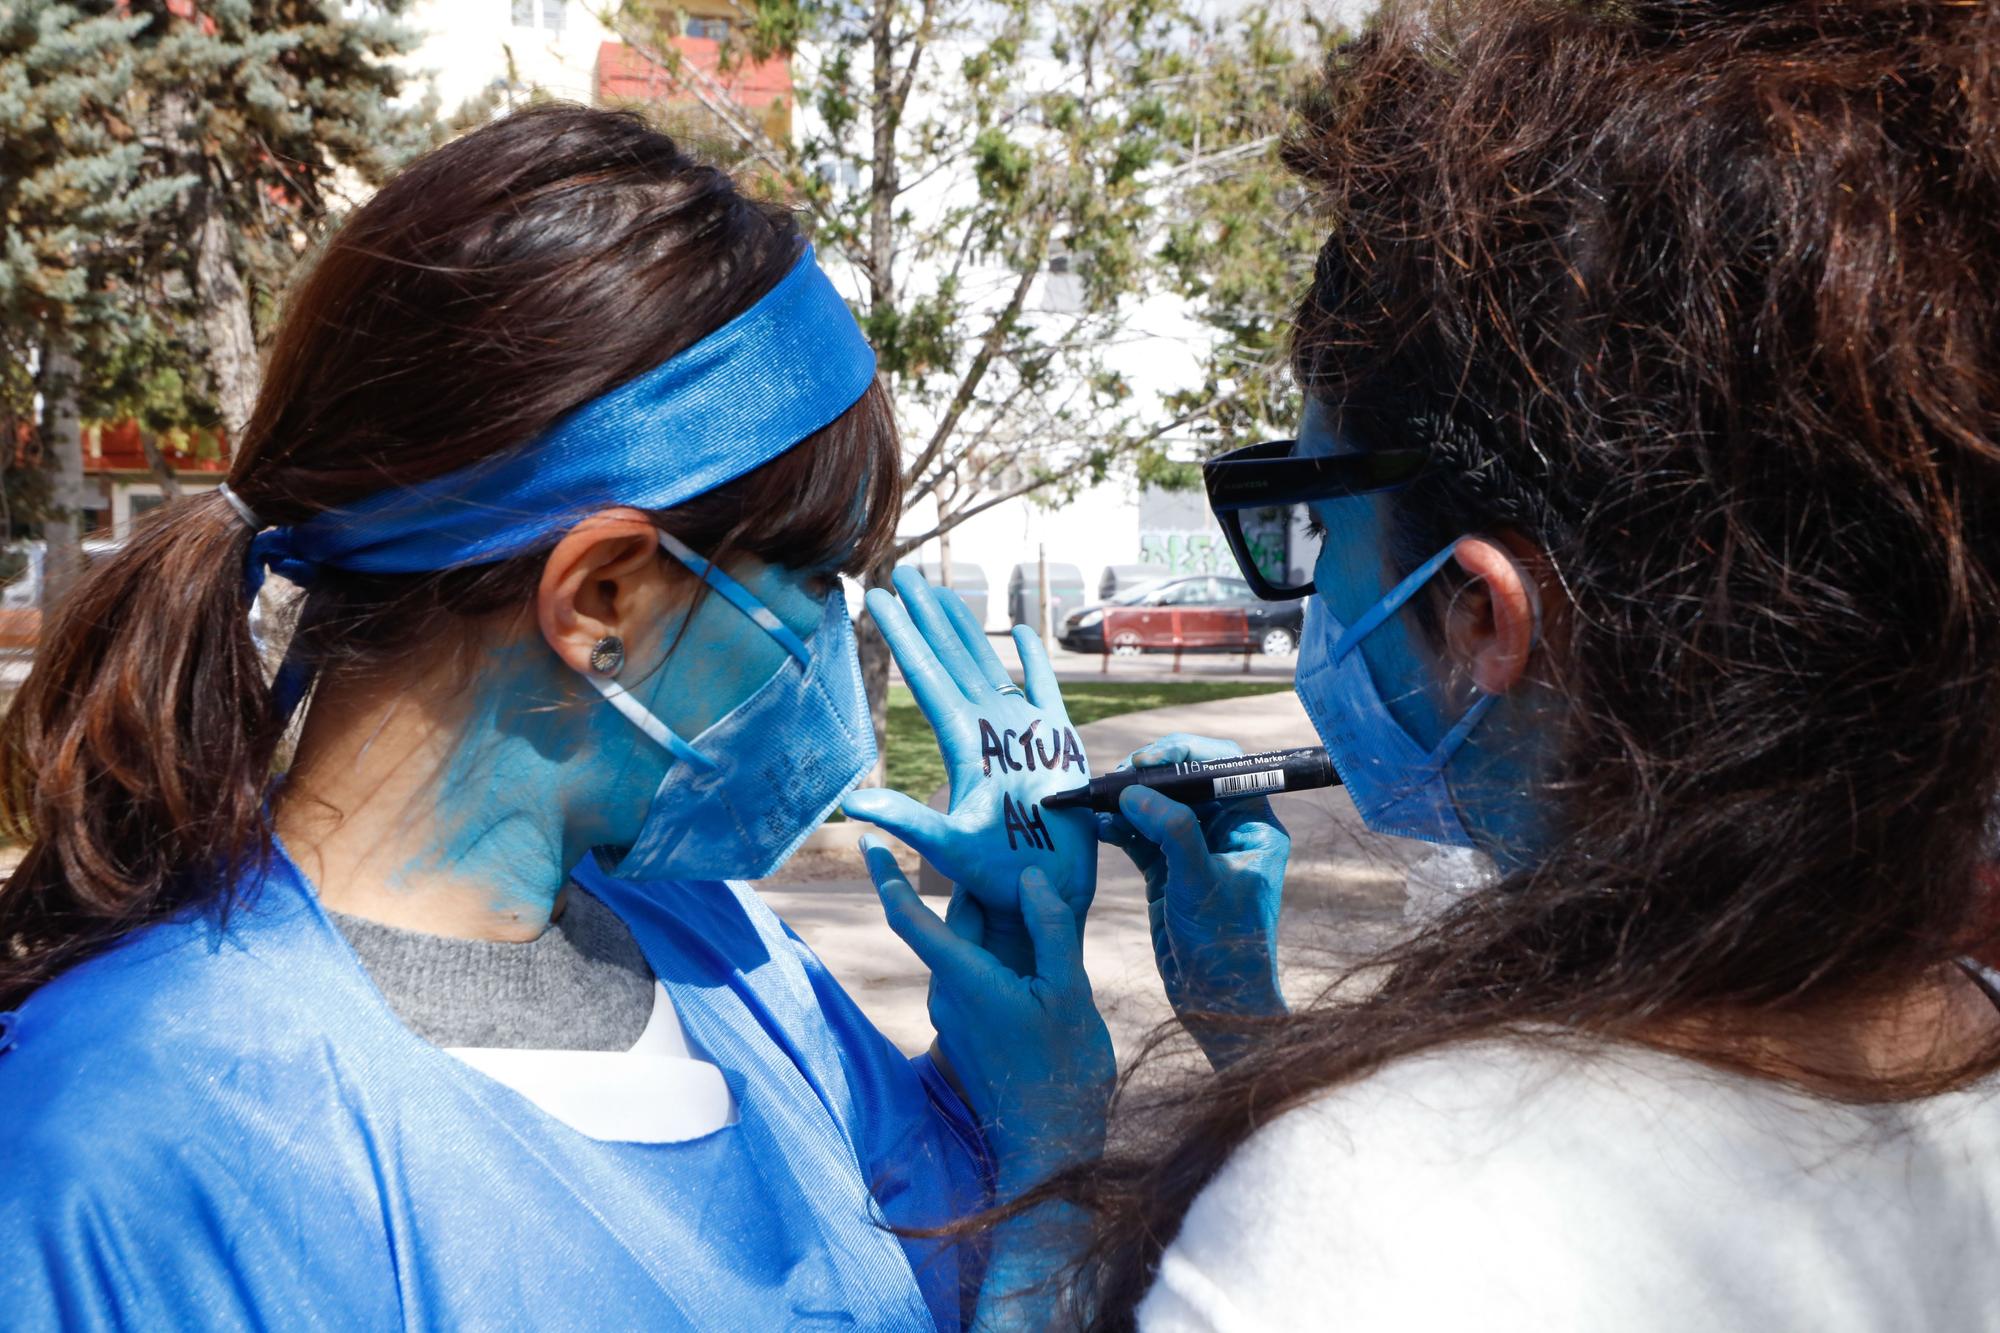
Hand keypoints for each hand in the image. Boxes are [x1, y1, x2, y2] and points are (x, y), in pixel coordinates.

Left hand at [842, 568, 1095, 975]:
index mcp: (965, 744)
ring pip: (988, 664)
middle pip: (951, 659)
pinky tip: (1021, 632)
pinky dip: (1033, 660)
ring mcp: (1022, 733)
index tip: (874, 597)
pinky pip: (1044, 689)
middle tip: (902, 574)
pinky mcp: (1059, 743)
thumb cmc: (1002, 877)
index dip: (902, 634)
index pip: (926, 675)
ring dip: (966, 628)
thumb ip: (908, 822)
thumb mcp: (950, 847)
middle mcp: (989, 730)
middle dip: (928, 616)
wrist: (1051, 894)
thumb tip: (852, 806)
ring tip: (944, 592)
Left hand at [862, 837, 1113, 1190]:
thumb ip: (1049, 929)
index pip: (910, 918)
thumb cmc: (1064, 1070)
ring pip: (967, 951)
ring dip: (993, 926)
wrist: (1051, 1149)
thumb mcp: (1070, 991)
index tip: (868, 840)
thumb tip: (1028, 877)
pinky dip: (998, 955)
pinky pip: (977, 977)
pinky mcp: (967, 1033)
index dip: (885, 876)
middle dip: (974, 891)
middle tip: (1003, 854)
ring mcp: (955, 1018)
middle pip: (952, 926)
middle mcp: (948, 996)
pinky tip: (1036, 952)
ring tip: (1033, 899)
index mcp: (966, 980)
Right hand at [1098, 733, 1289, 1068]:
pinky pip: (1140, 837)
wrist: (1217, 1004)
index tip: (1145, 761)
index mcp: (1251, 825)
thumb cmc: (1226, 945)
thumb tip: (1135, 792)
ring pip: (1156, 808)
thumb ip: (1172, 832)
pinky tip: (1095, 826)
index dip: (1184, 754)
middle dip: (1145, 778)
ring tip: (1094, 802)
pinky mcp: (1168, 873)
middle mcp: (1225, 832)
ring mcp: (1194, 852)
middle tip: (1111, 782)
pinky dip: (1118, 828)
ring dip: (1125, 802)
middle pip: (1183, 783)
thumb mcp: (1200, 883)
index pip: (1223, 766)